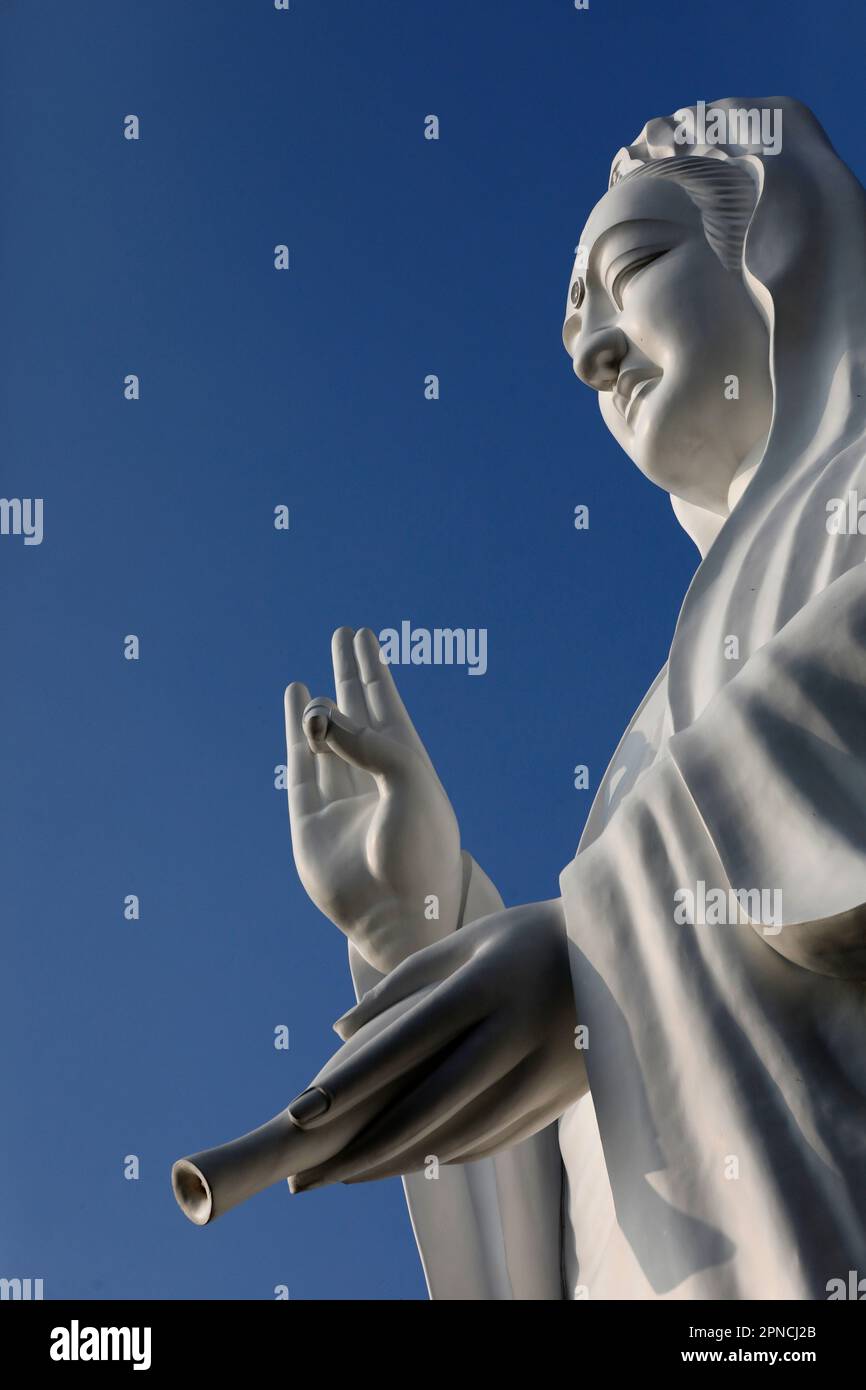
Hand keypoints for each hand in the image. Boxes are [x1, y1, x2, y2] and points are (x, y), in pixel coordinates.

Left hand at [284, 899, 585, 1188]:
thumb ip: (401, 983)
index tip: (301, 1109)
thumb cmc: (530, 937)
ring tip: (347, 1175)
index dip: (353, 1078)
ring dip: (401, 1160)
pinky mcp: (558, 1098)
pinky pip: (493, 1139)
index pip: (408, 1039)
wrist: (632, 954)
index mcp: (488, 985)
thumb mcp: (469, 940)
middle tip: (311, 1170)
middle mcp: (516, 1032)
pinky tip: (408, 1163)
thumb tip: (337, 1029)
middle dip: (366, 1142)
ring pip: (462, 1133)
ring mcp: (542, 1072)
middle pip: (432, 1102)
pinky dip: (445, 1156)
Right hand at [285, 627, 462, 973]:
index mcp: (408, 766)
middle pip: (358, 713)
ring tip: (309, 682)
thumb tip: (321, 712)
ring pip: (326, 739)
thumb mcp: (408, 780)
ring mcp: (342, 798)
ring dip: (318, 708)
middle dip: (349, 675)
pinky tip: (294, 709)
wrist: (399, 911)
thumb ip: (367, 741)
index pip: (387, 706)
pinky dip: (295, 737)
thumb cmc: (419, 848)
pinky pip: (301, 768)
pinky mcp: (310, 821)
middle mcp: (375, 777)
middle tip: (342, 634)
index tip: (365, 637)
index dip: (375, 671)